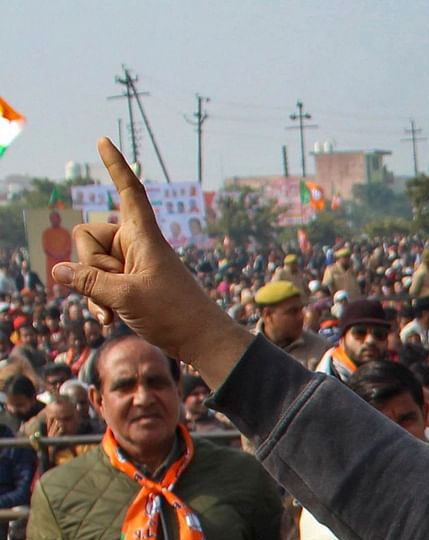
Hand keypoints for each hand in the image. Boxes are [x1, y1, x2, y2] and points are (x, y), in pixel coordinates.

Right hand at [51, 140, 251, 383]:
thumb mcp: (125, 296)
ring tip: (115, 309)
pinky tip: (109, 320)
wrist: (202, 342)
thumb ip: (87, 281)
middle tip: (119, 286)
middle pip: (86, 236)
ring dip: (93, 289)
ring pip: (87, 263)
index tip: (102, 141)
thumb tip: (58, 271)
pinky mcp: (127, 284)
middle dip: (90, 263)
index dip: (115, 167)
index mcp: (143, 236)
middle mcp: (134, 244)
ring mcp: (130, 265)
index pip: (129, 192)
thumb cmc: (174, 314)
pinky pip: (95, 283)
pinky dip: (98, 301)